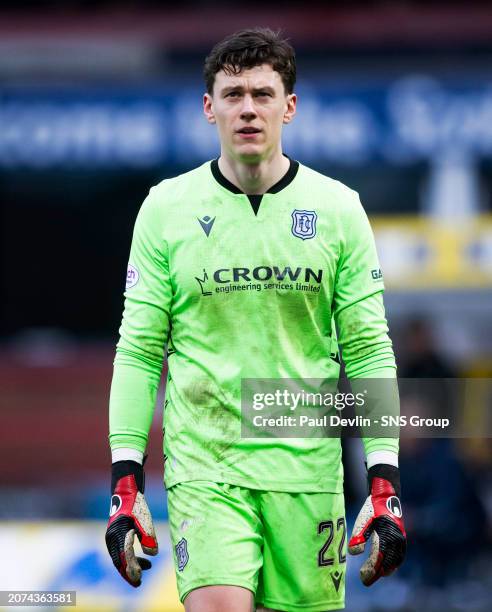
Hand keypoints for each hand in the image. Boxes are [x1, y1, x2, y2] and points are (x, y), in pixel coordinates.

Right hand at [105, 460, 157, 586]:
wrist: (127, 488)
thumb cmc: (135, 502)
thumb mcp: (143, 517)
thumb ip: (147, 535)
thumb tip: (152, 554)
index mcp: (116, 535)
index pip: (122, 558)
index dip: (130, 570)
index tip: (138, 580)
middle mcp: (111, 538)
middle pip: (119, 561)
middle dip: (129, 572)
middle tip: (139, 583)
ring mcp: (113, 536)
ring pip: (121, 556)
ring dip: (132, 564)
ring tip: (147, 569)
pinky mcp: (118, 533)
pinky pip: (123, 550)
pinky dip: (132, 556)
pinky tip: (146, 558)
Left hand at [348, 464, 405, 585]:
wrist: (386, 494)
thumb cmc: (373, 506)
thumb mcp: (364, 519)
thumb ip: (359, 535)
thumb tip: (354, 553)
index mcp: (387, 536)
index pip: (379, 560)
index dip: (371, 571)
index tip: (363, 579)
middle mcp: (396, 540)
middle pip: (387, 563)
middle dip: (377, 572)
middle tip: (365, 580)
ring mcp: (401, 539)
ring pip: (395, 561)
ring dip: (385, 569)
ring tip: (375, 574)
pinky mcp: (401, 537)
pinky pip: (399, 555)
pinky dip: (392, 563)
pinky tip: (386, 565)